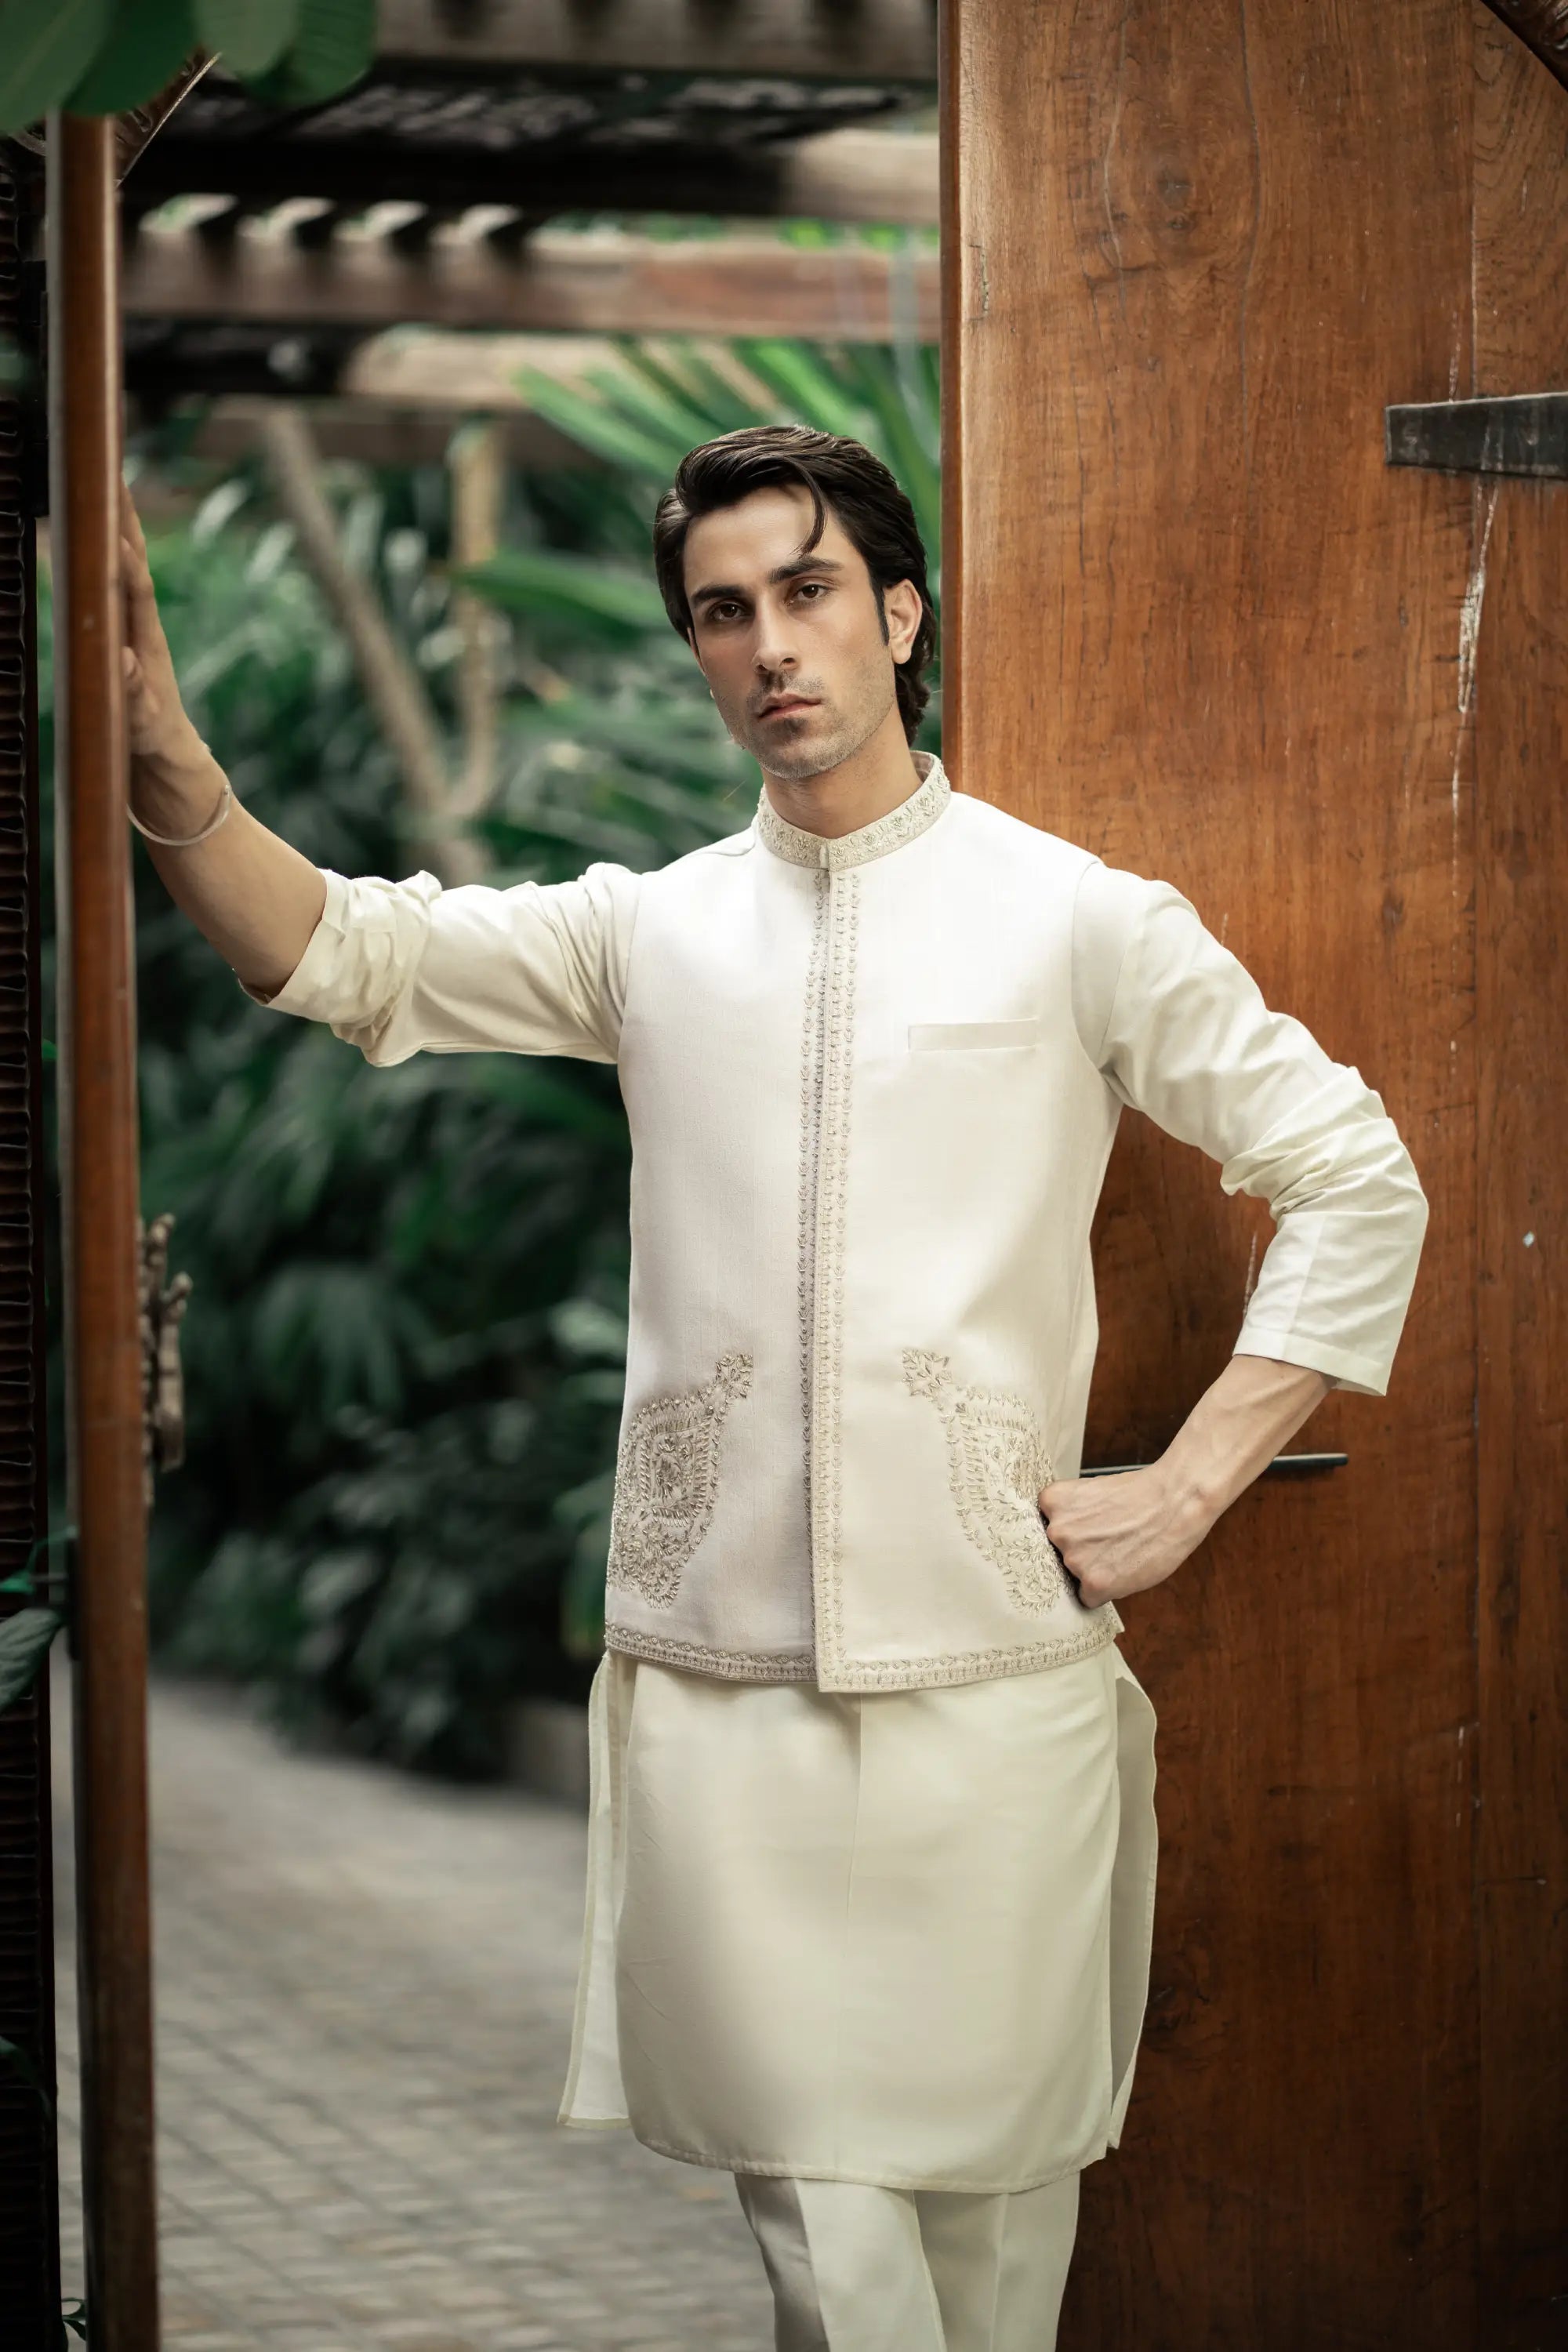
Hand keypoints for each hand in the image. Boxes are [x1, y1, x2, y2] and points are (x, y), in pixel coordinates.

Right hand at [119, 481, 202, 765]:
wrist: (165, 749)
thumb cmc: (152, 738)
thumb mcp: (142, 724)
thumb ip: (133, 695)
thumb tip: (120, 659)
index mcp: (148, 641)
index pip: (137, 590)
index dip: (124, 560)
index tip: (112, 529)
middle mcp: (142, 621)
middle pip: (132, 558)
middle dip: (123, 516)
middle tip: (110, 469)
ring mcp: (132, 620)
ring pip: (123, 561)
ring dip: (115, 520)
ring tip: (104, 478)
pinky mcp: (123, 625)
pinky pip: (113, 576)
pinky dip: (105, 545)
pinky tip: (94, 524)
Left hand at [1037, 1465, 1211, 1609]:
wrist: (1175, 1502)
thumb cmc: (1141, 1494)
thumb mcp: (1091, 1491)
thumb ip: (1070, 1515)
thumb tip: (1060, 1541)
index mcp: (1051, 1502)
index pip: (1045, 1529)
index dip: (1068, 1533)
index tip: (1085, 1531)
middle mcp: (1055, 1531)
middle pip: (1056, 1555)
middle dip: (1079, 1553)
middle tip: (1108, 1543)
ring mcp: (1074, 1559)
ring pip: (1074, 1577)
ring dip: (1093, 1572)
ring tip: (1121, 1553)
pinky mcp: (1094, 1583)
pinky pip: (1088, 1598)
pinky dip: (1104, 1591)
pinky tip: (1123, 1571)